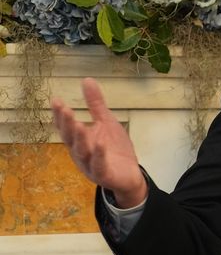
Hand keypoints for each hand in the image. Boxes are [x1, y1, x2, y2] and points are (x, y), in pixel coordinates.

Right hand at [50, 77, 147, 207]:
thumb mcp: (106, 122)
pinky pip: (99, 165)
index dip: (60, 115)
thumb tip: (86, 79)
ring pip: (82, 152)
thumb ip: (95, 104)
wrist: (130, 175)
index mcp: (79, 139)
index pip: (66, 126)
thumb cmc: (114, 148)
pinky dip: (99, 155)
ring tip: (79, 125)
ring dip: (80, 139)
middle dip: (67, 124)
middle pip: (70, 138)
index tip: (56, 100)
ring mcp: (90, 165)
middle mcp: (80, 152)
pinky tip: (100, 144)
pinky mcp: (103, 174)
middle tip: (64, 109)